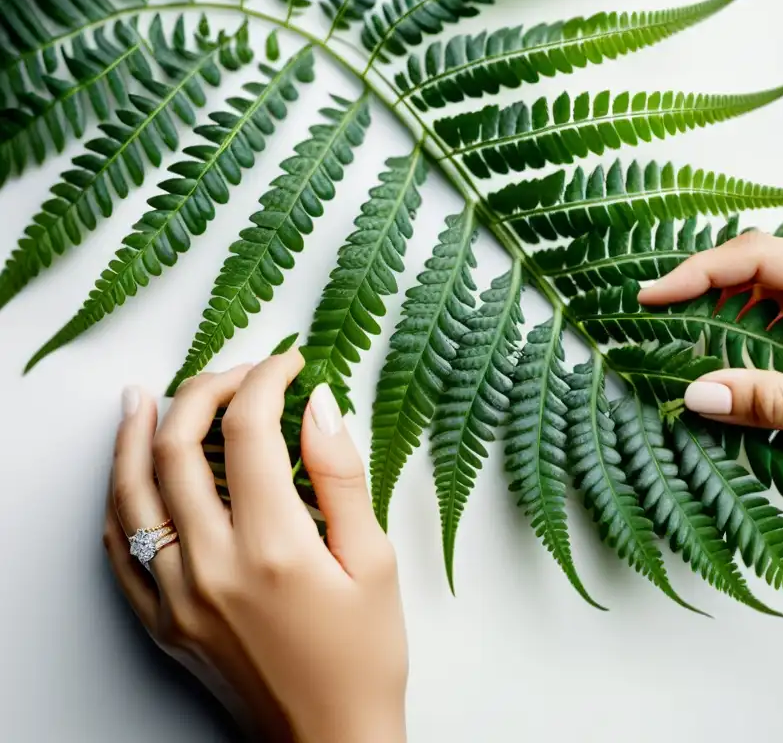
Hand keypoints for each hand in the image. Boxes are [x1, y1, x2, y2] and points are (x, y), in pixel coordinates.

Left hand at [104, 351, 406, 742]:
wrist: (329, 740)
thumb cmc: (364, 657)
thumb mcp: (375, 561)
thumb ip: (341, 476)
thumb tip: (317, 406)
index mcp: (274, 547)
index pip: (249, 430)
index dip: (265, 380)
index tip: (287, 364)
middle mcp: (212, 566)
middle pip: (177, 448)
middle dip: (201, 391)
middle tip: (233, 372)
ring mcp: (177, 596)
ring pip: (132, 494)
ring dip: (134, 437)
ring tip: (143, 399)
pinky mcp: (163, 621)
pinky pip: (121, 550)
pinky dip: (120, 501)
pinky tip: (130, 476)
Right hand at [638, 232, 782, 516]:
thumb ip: (771, 403)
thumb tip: (695, 393)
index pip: (764, 257)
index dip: (698, 273)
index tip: (651, 297)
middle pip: (772, 259)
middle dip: (713, 286)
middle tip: (662, 320)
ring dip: (742, 307)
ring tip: (696, 339)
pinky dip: (773, 321)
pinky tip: (748, 350)